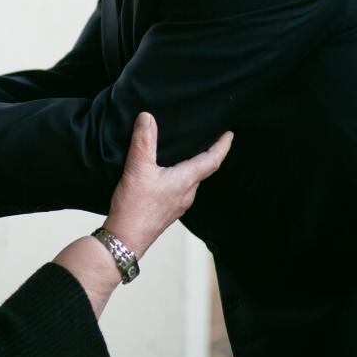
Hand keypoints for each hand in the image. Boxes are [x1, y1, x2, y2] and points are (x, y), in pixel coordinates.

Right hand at [102, 113, 232, 257]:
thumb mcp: (137, 169)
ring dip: (192, 167)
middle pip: (203, 171)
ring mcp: (178, 204)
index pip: (212, 161)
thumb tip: (148, 117)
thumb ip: (143, 142)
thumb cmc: (135, 206)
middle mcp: (187, 194)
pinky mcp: (168, 210)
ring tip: (186, 154)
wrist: (126, 238)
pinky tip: (166, 175)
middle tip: (208, 139)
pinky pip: (179, 189)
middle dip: (207, 154)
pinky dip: (179, 177)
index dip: (222, 146)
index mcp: (185, 181)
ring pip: (191, 181)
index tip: (229, 135)